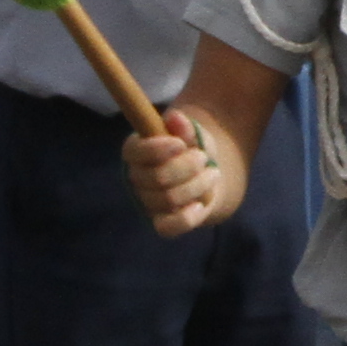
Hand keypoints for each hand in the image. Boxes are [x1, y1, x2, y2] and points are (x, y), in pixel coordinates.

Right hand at [124, 108, 222, 233]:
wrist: (207, 174)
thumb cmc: (193, 149)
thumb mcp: (193, 132)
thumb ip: (184, 127)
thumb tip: (175, 118)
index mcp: (136, 151)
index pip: (134, 152)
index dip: (156, 149)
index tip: (180, 144)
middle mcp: (137, 178)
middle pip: (157, 177)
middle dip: (186, 167)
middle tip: (203, 158)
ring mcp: (148, 202)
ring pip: (169, 199)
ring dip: (197, 184)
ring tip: (211, 174)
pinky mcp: (161, 223)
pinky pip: (168, 228)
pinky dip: (187, 217)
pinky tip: (201, 204)